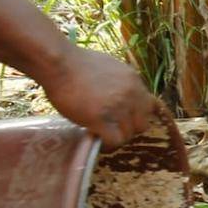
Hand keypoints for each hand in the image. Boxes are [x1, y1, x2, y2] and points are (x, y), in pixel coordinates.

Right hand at [41, 47, 162, 149]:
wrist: (59, 63)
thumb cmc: (76, 63)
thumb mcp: (110, 66)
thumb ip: (121, 82)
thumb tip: (120, 95)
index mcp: (134, 80)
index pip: (148, 107)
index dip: (135, 116)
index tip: (123, 119)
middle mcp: (130, 94)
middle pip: (142, 124)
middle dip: (127, 129)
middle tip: (112, 128)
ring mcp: (117, 107)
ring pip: (127, 135)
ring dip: (115, 137)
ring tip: (100, 134)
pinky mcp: (101, 119)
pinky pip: (113, 141)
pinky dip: (106, 144)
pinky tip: (95, 138)